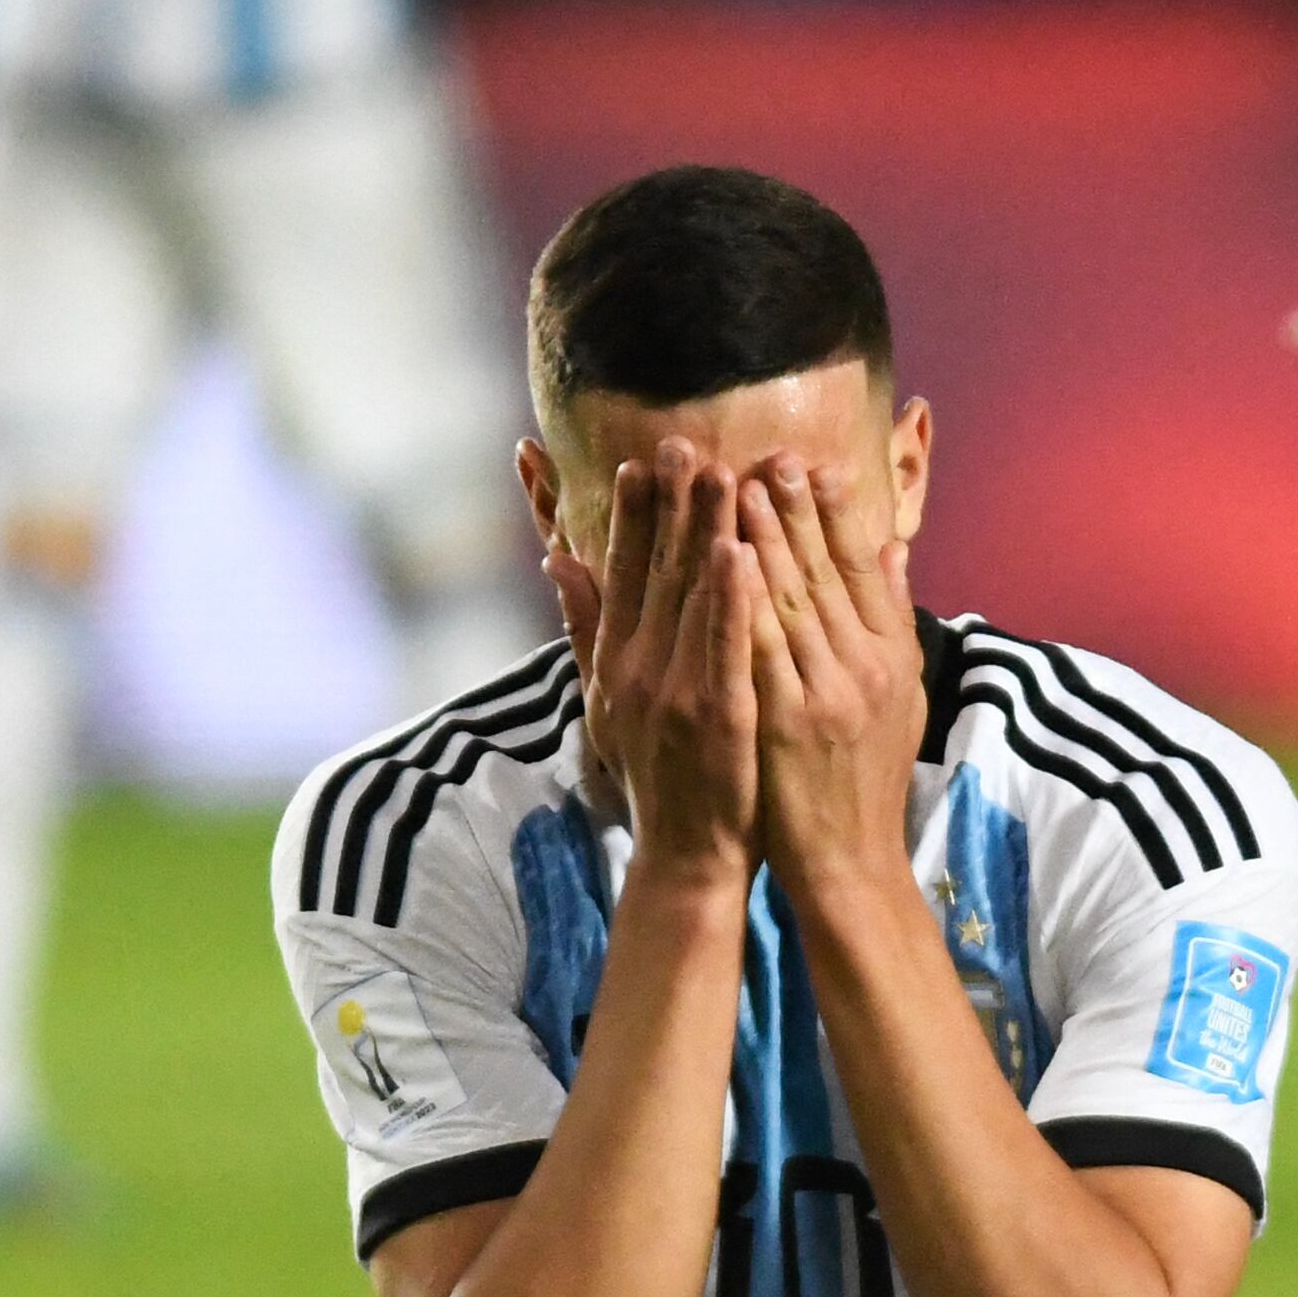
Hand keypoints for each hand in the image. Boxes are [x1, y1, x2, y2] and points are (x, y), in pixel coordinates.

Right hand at [547, 441, 760, 880]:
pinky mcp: (719, 716)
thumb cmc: (658, 777)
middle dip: (671, 504)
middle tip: (685, 441)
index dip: (633, 517)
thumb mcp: (606, 702)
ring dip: (704, 531)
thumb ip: (586, 629)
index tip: (643, 461)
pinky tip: (741, 551)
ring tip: (720, 472)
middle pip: (656, 573)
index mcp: (616, 664)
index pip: (624, 575)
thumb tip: (556, 561)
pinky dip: (730, 597)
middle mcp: (638, 671)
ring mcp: (677, 693)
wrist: (686, 856)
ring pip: (691, 598)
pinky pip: (726, 644)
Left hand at [734, 455, 925, 891]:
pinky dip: (745, 600)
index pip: (863, 569)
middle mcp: (867, 668)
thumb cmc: (864, 779)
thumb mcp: (900, 697)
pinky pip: (762, 650)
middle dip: (795, 509)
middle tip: (770, 452)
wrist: (850, 862)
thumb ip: (894, 620)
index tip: (817, 463)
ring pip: (792, 600)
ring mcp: (829, 694)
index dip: (838, 514)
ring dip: (764, 538)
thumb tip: (894, 548)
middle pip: (826, 573)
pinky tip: (727, 558)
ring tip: (736, 484)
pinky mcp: (789, 722)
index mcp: (892, 656)